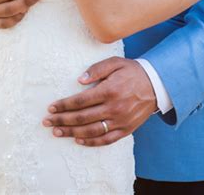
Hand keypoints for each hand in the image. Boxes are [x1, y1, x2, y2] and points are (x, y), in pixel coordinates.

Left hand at [42, 57, 156, 145]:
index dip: (64, 105)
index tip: (51, 107)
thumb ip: (97, 69)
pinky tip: (79, 140)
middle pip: (82, 117)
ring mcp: (120, 121)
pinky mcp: (126, 130)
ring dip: (72, 133)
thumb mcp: (115, 63)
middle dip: (62, 120)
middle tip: (47, 122)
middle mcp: (114, 107)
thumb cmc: (132, 71)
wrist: (156, 84)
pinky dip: (91, 142)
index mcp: (109, 90)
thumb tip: (80, 80)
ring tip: (57, 132)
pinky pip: (106, 139)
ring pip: (91, 131)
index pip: (81, 100)